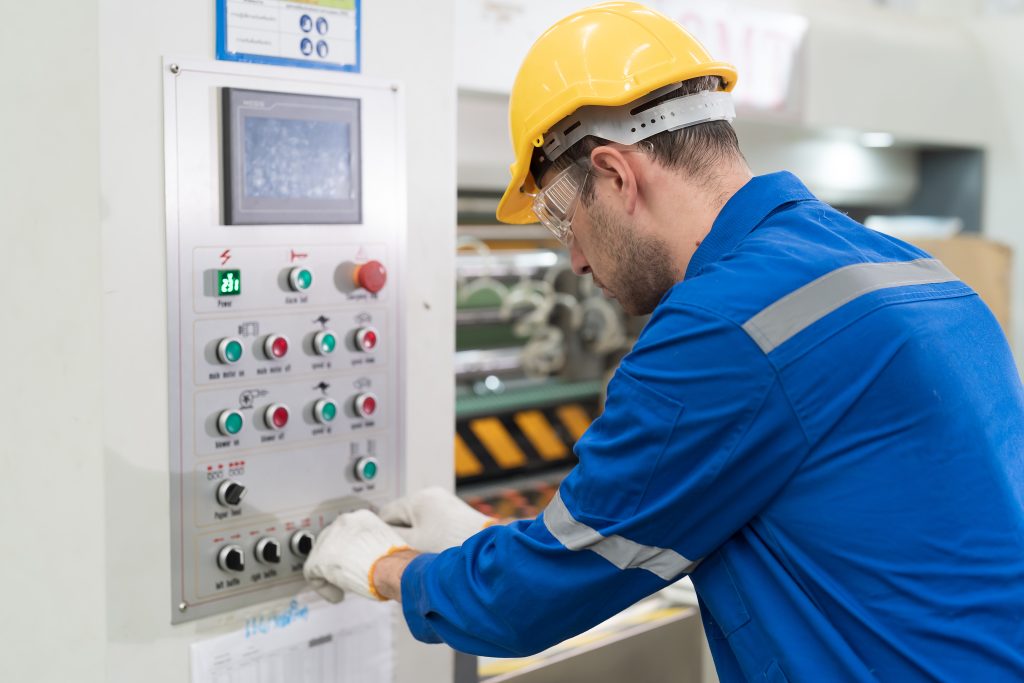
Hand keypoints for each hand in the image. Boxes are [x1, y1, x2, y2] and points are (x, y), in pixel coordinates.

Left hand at [303, 509, 409, 601]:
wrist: (391, 568)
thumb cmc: (397, 562)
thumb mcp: (389, 546)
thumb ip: (376, 547)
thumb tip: (374, 560)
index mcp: (363, 518)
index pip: (348, 533)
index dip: (350, 551)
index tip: (355, 563)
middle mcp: (344, 523)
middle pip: (331, 542)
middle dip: (337, 560)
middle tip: (347, 575)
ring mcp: (330, 539)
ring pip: (321, 557)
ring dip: (331, 573)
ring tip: (343, 587)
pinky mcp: (319, 559)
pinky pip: (314, 575)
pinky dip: (325, 588)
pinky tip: (337, 596)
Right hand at [378, 486, 496, 552]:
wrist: (485, 548)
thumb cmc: (451, 543)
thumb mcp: (413, 543)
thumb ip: (392, 537)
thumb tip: (379, 535)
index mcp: (418, 499)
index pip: (387, 513)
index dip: (381, 531)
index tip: (379, 545)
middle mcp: (431, 495)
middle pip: (403, 515)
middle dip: (400, 532)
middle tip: (399, 552)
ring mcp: (444, 502)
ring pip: (418, 519)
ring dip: (415, 534)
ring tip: (418, 552)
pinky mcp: (454, 511)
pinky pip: (432, 521)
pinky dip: (428, 533)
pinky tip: (432, 548)